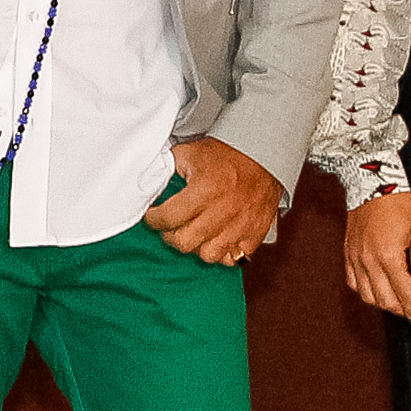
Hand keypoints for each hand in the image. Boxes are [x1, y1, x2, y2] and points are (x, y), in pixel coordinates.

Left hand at [144, 136, 282, 265]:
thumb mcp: (190, 153)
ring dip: (196, 247)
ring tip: (192, 234)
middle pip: (185, 242)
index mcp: (205, 190)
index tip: (151, 216)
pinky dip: (223, 253)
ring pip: (208, 255)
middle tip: (169, 227)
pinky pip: (234, 258)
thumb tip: (146, 182)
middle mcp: (223, 211)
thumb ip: (166, 168)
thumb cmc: (226, 154)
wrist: (264, 155)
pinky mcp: (255, 233)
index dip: (153, 220)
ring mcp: (241, 226)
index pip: (168, 218)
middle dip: (170, 236)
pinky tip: (215, 240)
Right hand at [342, 188, 410, 330]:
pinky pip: (354, 283)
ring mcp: (356, 258)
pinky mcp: (348, 254)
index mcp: (389, 256)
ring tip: (397, 300)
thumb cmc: (398, 204)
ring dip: (384, 303)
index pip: (404, 294)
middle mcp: (369, 261)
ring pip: (367, 296)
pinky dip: (366, 291)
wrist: (371, 185)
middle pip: (385, 300)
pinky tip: (378, 287)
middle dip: (401, 310)